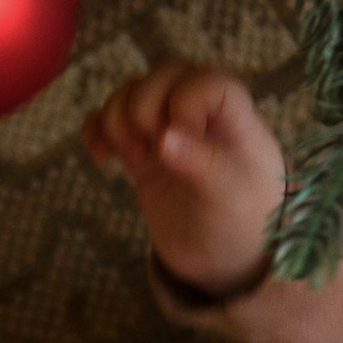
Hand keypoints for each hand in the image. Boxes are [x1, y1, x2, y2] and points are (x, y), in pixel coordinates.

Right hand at [83, 59, 288, 299]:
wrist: (226, 265)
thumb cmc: (245, 228)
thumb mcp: (231, 197)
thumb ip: (203, 163)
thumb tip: (164, 138)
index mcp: (238, 122)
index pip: (212, 81)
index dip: (186, 97)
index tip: (178, 132)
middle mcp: (205, 120)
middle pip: (166, 76)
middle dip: (144, 103)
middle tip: (148, 146)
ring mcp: (172, 135)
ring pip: (135, 93)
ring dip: (118, 115)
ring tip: (131, 155)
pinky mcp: (144, 155)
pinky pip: (110, 121)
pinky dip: (97, 130)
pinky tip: (102, 158)